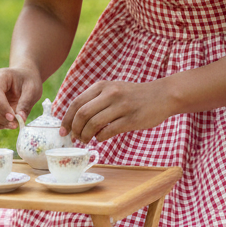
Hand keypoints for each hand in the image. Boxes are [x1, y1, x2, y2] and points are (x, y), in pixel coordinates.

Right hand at [0, 66, 42, 130]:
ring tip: (8, 126)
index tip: (13, 118)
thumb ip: (26, 103)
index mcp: (1, 76)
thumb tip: (20, 119)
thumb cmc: (28, 81)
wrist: (23, 77)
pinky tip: (1, 126)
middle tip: (14, 125)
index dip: (1, 107)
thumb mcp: (33, 90)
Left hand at [60, 80, 174, 143]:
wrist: (162, 95)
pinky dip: (100, 137)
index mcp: (102, 86)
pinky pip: (109, 131)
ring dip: (86, 136)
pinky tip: (100, 138)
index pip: (76, 103)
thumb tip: (75, 120)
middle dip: (75, 129)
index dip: (67, 119)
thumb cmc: (134, 96)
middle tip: (75, 138)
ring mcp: (121, 106)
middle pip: (82, 114)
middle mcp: (110, 93)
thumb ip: (96, 100)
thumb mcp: (113, 90)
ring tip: (86, 140)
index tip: (63, 131)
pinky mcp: (131, 119)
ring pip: (93, 124)